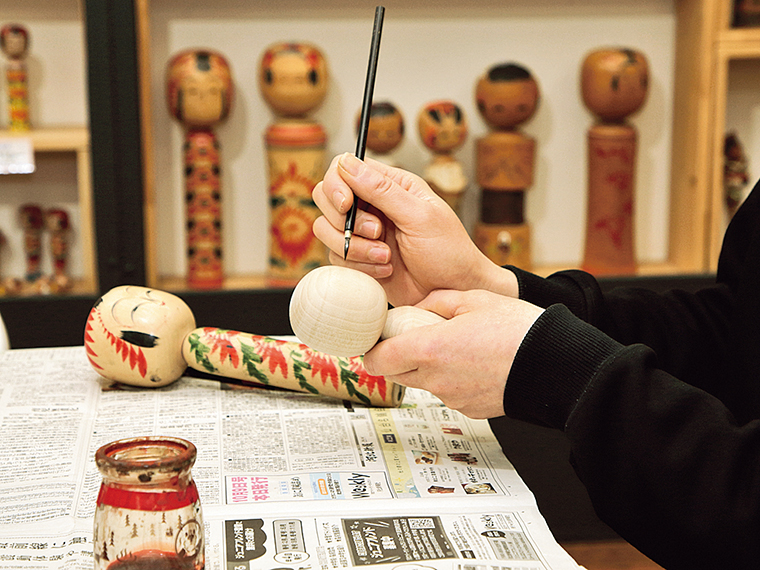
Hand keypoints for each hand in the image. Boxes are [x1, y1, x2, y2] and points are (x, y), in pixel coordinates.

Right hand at [312, 153, 516, 306]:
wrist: (454, 292)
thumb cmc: (448, 252)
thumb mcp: (419, 216)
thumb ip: (382, 190)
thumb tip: (347, 162)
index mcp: (389, 185)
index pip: (343, 168)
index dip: (336, 185)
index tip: (347, 205)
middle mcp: (372, 205)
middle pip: (325, 197)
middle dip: (343, 220)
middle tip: (377, 233)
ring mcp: (362, 233)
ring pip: (326, 230)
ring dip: (354, 248)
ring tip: (386, 257)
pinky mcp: (358, 258)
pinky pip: (337, 257)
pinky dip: (359, 266)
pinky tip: (385, 270)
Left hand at [362, 289, 543, 418]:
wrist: (554, 363)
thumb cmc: (518, 329)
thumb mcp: (474, 299)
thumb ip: (437, 301)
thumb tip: (419, 308)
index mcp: (430, 349)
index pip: (378, 360)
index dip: (373, 351)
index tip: (379, 340)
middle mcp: (436, 379)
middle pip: (397, 374)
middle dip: (400, 357)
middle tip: (418, 337)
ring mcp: (452, 398)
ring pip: (424, 383)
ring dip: (428, 367)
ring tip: (456, 347)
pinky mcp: (469, 410)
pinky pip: (448, 393)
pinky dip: (452, 380)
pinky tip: (474, 363)